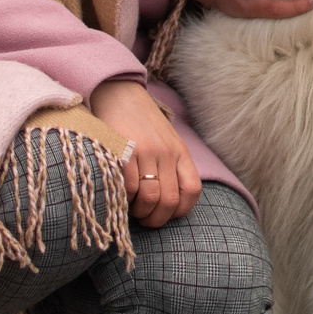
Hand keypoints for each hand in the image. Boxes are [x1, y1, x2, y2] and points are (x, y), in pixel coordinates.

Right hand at [89, 77, 201, 228]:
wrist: (120, 94)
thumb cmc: (142, 124)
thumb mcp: (166, 142)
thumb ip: (172, 167)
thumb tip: (168, 205)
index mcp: (180, 152)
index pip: (192, 191)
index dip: (179, 211)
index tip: (165, 214)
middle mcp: (166, 152)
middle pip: (169, 200)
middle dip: (155, 219)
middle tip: (144, 218)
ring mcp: (145, 151)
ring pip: (149, 198)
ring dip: (139, 211)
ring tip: (131, 208)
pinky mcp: (124, 151)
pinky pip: (129, 187)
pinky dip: (124, 199)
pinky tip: (120, 194)